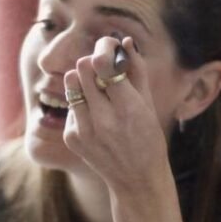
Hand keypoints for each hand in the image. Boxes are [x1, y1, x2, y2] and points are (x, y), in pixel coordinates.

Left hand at [62, 36, 171, 193]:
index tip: (110, 48)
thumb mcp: (149, 104)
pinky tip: (96, 119)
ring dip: (84, 81)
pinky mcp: (71, 137)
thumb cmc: (148, 137)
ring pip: (71, 83)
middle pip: (82, 68)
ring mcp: (84, 130)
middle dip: (93, 63)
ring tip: (99, 93)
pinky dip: (82, 106)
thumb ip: (136, 70)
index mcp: (127, 109)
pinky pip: (71, 105)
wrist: (136, 180)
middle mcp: (102, 120)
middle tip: (104, 70)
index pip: (103, 63)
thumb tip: (124, 41)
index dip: (105, 49)